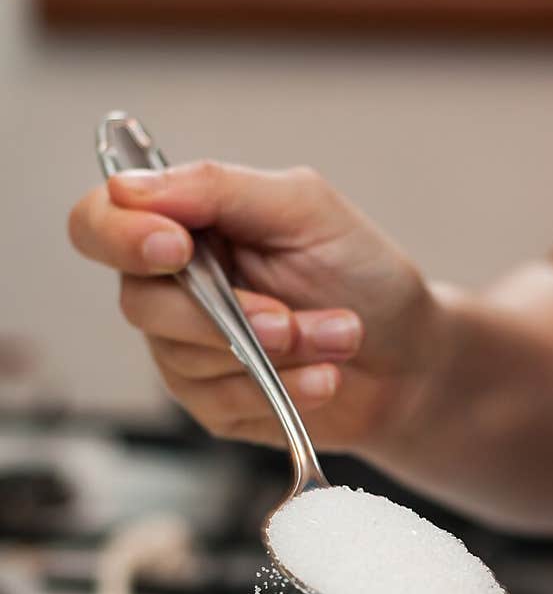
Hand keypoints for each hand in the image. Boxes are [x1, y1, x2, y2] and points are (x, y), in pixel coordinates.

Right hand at [68, 161, 438, 452]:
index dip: (121, 235)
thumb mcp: (304, 208)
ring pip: (187, 360)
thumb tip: (133, 187)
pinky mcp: (215, 406)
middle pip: (140, 303)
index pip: (99, 223)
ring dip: (275, 353)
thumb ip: (219, 188)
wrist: (412, 356)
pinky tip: (325, 378)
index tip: (176, 246)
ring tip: (338, 337)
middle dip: (227, 316)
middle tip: (292, 318)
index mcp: (184, 224)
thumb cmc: (362, 274)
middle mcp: (172, 288)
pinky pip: (222, 404)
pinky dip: (283, 390)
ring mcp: (188, 352)